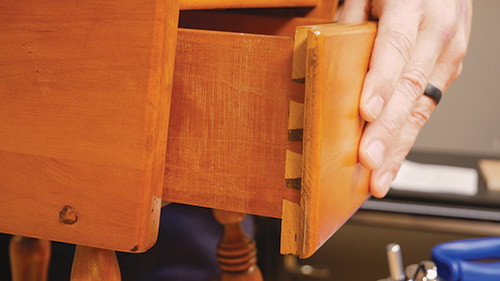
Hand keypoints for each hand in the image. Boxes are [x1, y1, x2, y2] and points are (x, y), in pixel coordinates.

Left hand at [338, 0, 472, 196]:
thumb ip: (352, 18)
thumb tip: (328, 56)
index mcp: (413, 6)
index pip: (394, 48)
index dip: (380, 83)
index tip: (366, 113)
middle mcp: (437, 32)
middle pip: (410, 86)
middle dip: (387, 129)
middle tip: (368, 160)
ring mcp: (448, 54)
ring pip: (421, 106)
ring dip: (399, 146)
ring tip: (378, 177)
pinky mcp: (448, 71)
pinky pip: (426, 109)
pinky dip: (407, 137)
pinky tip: (392, 161)